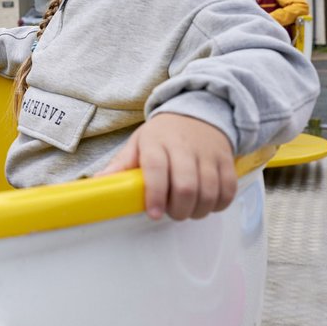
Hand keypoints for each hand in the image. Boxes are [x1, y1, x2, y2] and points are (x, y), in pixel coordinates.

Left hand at [95, 113, 235, 220]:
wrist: (199, 111)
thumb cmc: (163, 135)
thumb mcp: (138, 143)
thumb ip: (121, 165)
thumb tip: (97, 182)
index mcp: (157, 142)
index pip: (156, 168)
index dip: (156, 194)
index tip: (153, 213)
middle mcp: (184, 147)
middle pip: (186, 185)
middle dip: (179, 209)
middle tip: (171, 213)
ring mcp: (208, 153)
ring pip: (210, 191)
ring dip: (198, 210)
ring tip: (188, 210)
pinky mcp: (227, 160)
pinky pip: (229, 189)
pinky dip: (219, 204)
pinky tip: (207, 204)